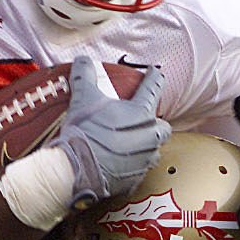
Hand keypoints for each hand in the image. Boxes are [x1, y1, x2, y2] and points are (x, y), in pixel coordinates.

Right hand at [51, 56, 170, 206]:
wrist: (76, 169)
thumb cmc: (83, 132)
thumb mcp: (83, 98)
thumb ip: (85, 76)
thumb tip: (84, 60)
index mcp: (140, 114)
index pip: (152, 88)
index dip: (154, 77)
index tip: (154, 72)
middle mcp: (149, 137)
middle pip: (163, 127)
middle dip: (155, 124)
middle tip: (142, 121)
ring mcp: (144, 160)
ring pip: (154, 150)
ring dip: (147, 146)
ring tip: (131, 143)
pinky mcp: (135, 179)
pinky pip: (140, 170)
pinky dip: (132, 166)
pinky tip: (120, 163)